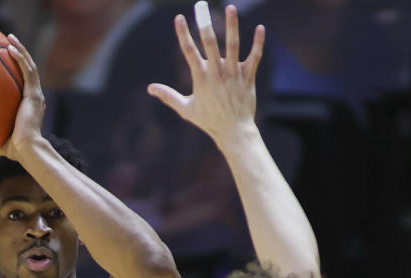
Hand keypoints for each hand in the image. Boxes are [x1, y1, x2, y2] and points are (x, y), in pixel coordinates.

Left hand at [0, 35, 44, 160]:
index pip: (25, 83)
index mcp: (29, 105)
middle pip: (28, 70)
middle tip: (9, 42)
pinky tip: (11, 48)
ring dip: (21, 50)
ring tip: (10, 38)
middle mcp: (35, 98)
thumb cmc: (14, 149)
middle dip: (19, 54)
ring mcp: (35, 95)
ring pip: (30, 66)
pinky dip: (20, 58)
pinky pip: (28, 71)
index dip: (18, 69)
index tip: (7, 60)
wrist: (27, 150)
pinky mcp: (34, 95)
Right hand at [147, 5, 264, 148]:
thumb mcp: (185, 109)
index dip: (183, 34)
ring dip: (232, 25)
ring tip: (231, 7)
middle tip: (200, 5)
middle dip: (204, 22)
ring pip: (233, 45)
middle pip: (210, 42)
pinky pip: (255, 57)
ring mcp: (234, 74)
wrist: (233, 131)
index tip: (178, 17)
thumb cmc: (208, 121)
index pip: (189, 51)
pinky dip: (258, 43)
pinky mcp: (248, 77)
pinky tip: (260, 28)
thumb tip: (150, 88)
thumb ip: (168, 96)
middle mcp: (217, 72)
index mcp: (201, 77)